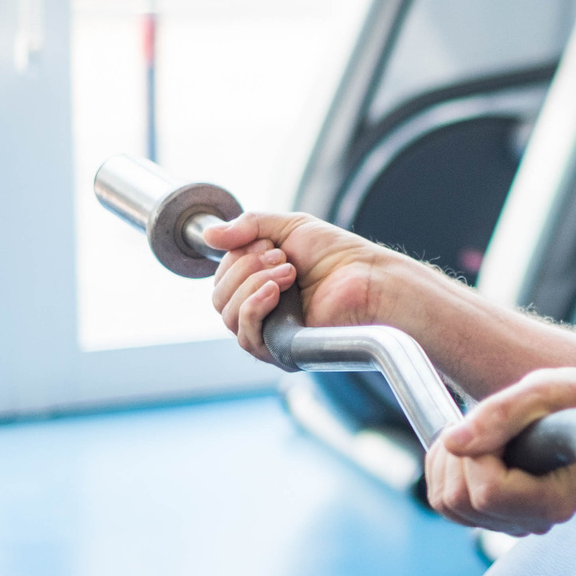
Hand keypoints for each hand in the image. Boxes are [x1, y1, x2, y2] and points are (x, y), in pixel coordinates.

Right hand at [203, 212, 391, 361]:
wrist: (368, 279)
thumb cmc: (338, 256)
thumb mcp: (290, 227)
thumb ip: (249, 226)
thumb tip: (207, 234)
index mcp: (259, 283)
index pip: (221, 277)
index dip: (236, 256)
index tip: (269, 243)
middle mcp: (261, 310)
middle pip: (219, 296)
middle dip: (246, 268)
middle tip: (282, 257)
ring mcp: (269, 332)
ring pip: (227, 315)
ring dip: (252, 285)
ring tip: (289, 271)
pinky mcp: (280, 350)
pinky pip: (246, 335)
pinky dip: (253, 307)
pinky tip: (274, 292)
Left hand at [424, 368, 575, 534]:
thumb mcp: (545, 391)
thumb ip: (501, 413)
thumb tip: (453, 441)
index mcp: (556, 500)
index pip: (488, 493)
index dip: (479, 454)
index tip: (500, 424)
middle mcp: (535, 521)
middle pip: (460, 501)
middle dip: (459, 454)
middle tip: (486, 422)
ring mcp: (514, 521)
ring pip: (447, 504)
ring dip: (448, 460)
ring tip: (482, 432)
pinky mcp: (496, 515)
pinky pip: (446, 502)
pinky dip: (445, 469)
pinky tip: (473, 446)